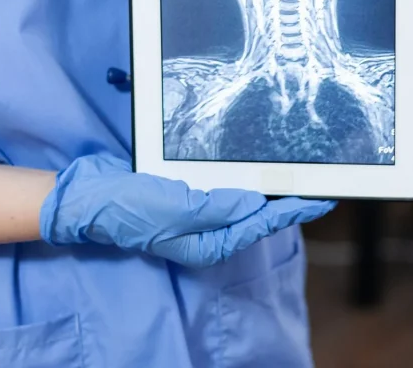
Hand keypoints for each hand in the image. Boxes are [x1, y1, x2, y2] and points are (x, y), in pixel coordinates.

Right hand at [40, 154, 334, 267]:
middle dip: (287, 200)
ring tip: (295, 177)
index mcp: (208, 242)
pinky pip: (222, 190)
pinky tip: (251, 170)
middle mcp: (206, 231)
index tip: (322, 199)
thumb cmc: (129, 207)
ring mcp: (196, 214)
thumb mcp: (176, 208)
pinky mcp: (186, 198)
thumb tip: (255, 202)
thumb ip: (218, 207)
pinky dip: (240, 180)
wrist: (90, 196)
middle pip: (256, 215)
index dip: (293, 211)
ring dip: (266, 189)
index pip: (260, 223)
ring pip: (242, 201)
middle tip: (318, 184)